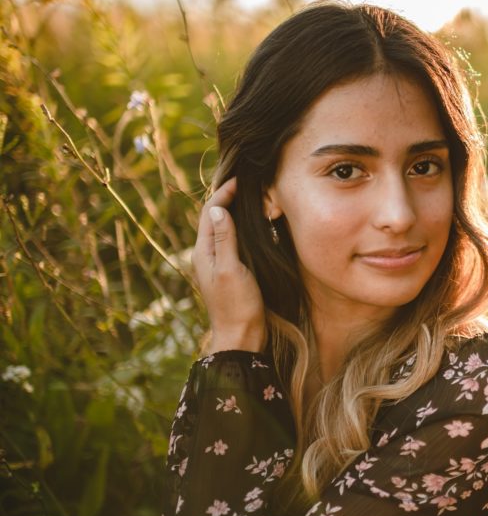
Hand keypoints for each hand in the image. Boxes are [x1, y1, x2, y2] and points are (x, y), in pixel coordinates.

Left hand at [194, 177, 265, 352]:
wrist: (241, 336)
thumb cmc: (237, 305)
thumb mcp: (231, 270)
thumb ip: (225, 239)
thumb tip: (220, 208)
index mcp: (203, 251)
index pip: (210, 212)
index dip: (223, 192)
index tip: (241, 179)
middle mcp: (207, 254)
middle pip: (214, 217)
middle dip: (228, 197)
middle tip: (248, 184)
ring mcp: (218, 262)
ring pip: (224, 227)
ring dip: (235, 210)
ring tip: (252, 197)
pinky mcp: (230, 270)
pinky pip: (233, 240)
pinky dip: (242, 226)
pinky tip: (256, 224)